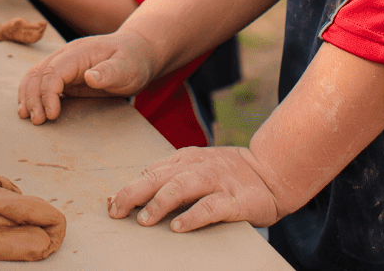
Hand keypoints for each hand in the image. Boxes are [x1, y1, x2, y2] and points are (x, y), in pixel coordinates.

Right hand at [17, 28, 158, 123]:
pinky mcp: (65, 75)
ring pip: (35, 76)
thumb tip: (89, 77)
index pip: (53, 71)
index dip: (48, 93)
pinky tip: (30, 108)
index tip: (52, 115)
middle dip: (33, 97)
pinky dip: (32, 94)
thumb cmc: (133, 60)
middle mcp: (67, 56)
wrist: (137, 53)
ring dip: (28, 95)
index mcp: (79, 52)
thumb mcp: (127, 68)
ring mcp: (64, 64)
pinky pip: (42, 82)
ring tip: (25, 116)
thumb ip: (109, 72)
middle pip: (39, 73)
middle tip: (37, 121)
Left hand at [108, 146, 290, 232]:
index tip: (111, 204)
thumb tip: (131, 194)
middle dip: (134, 193)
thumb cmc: (227, 174)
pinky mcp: (235, 200)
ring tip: (143, 220)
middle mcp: (199, 166)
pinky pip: (211, 207)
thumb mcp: (196, 167)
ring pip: (182, 187)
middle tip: (116, 211)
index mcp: (186, 158)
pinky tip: (178, 227)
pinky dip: (192, 216)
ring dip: (159, 203)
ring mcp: (217, 181)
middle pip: (160, 177)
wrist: (272, 171)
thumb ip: (168, 177)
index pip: (151, 171)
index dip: (129, 187)